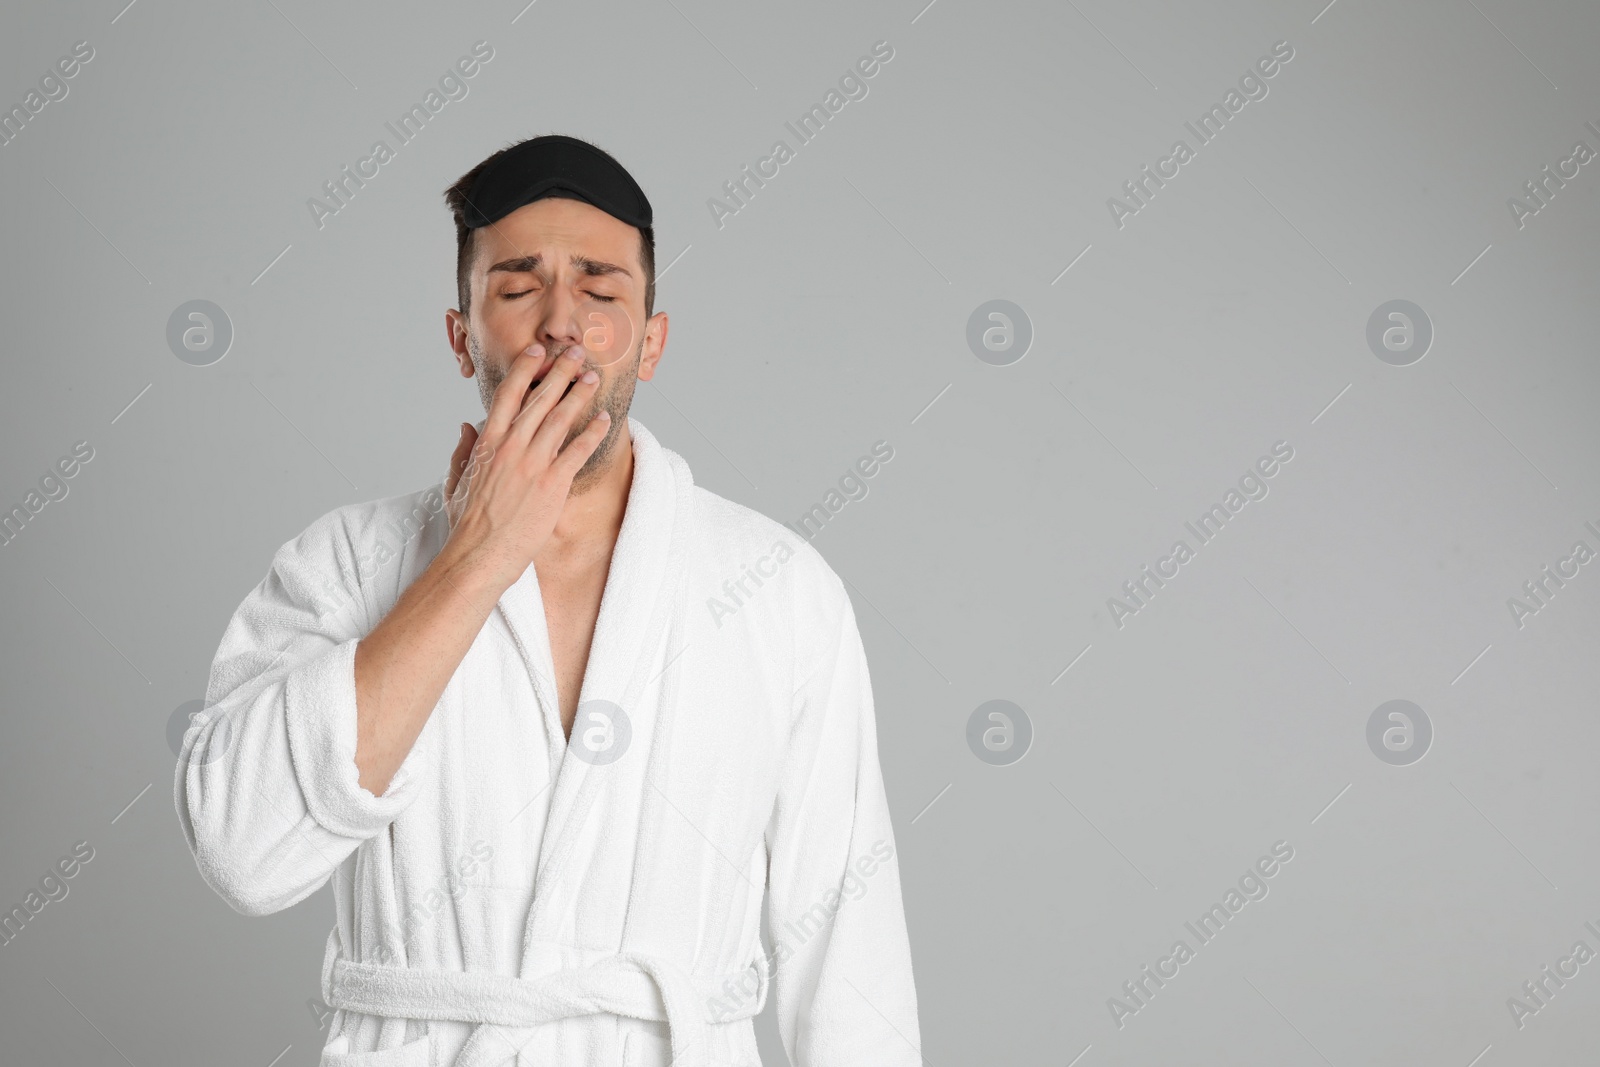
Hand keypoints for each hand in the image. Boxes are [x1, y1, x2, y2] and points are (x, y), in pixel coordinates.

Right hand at [440, 343, 609, 586]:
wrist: (480, 553)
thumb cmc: (468, 523)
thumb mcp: (456, 481)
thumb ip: (463, 450)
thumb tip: (467, 426)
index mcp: (487, 442)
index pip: (508, 394)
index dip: (526, 368)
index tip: (538, 350)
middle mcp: (511, 446)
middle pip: (540, 399)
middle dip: (561, 371)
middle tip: (577, 353)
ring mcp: (533, 464)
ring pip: (561, 418)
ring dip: (580, 394)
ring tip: (594, 377)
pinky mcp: (553, 484)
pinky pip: (579, 451)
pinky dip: (594, 433)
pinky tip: (606, 419)